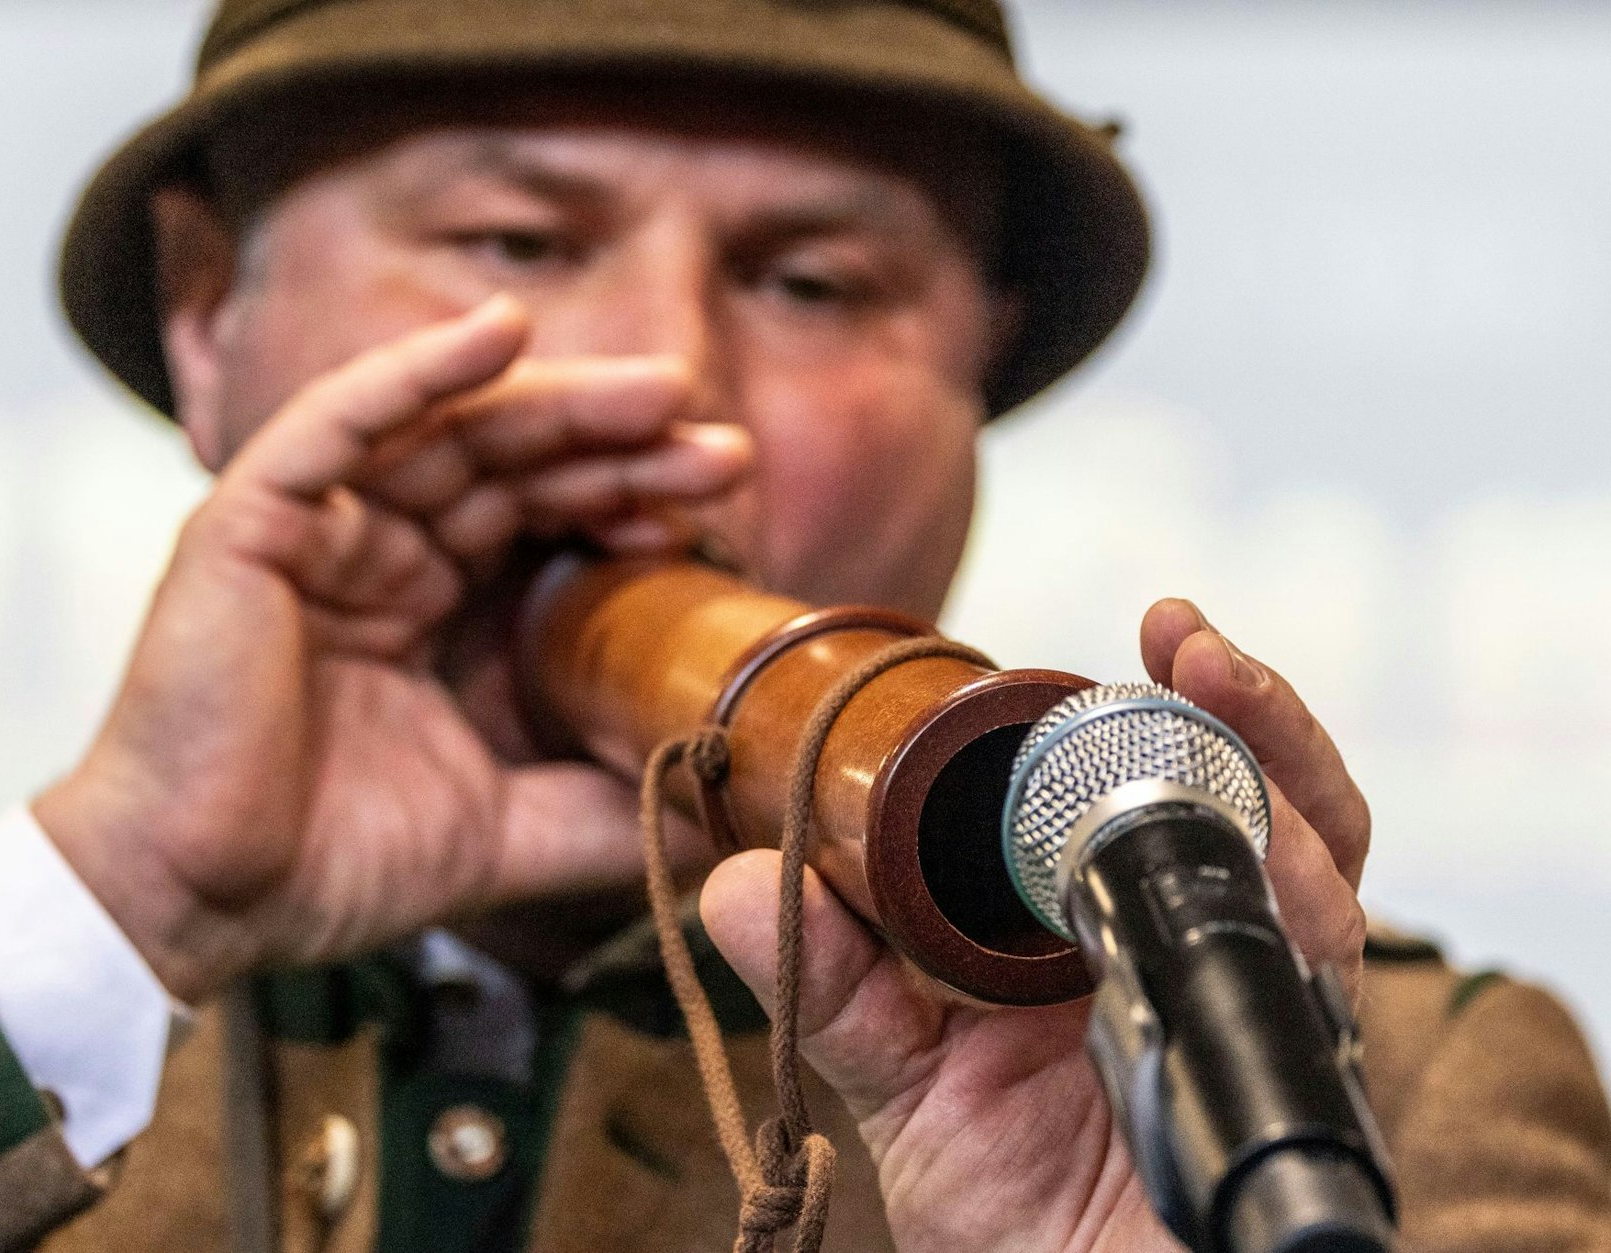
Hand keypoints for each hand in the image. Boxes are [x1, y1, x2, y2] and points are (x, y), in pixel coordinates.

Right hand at [36, 296, 750, 1002]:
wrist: (197, 908)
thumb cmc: (328, 866)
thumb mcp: (506, 833)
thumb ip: (603, 808)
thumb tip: (724, 817)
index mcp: (431, 609)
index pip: (544, 522)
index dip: (627, 500)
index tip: (723, 508)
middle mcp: (379, 553)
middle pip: (513, 465)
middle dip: (620, 447)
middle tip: (722, 448)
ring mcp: (316, 532)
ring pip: (447, 431)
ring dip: (557, 403)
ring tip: (663, 395)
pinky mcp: (252, 524)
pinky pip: (335, 423)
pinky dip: (415, 372)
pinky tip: (501, 331)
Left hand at [700, 600, 1370, 1250]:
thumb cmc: (1018, 1223)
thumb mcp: (911, 1093)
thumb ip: (838, 990)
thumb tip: (732, 879)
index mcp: (1115, 935)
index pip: (1170, 792)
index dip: (1173, 706)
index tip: (1151, 630)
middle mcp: (1204, 954)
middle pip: (1268, 801)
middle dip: (1245, 705)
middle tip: (1185, 636)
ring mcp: (1262, 1006)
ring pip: (1320, 858)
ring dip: (1279, 760)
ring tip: (1218, 682)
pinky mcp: (1303, 1075)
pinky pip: (1324, 972)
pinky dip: (1306, 895)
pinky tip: (1274, 858)